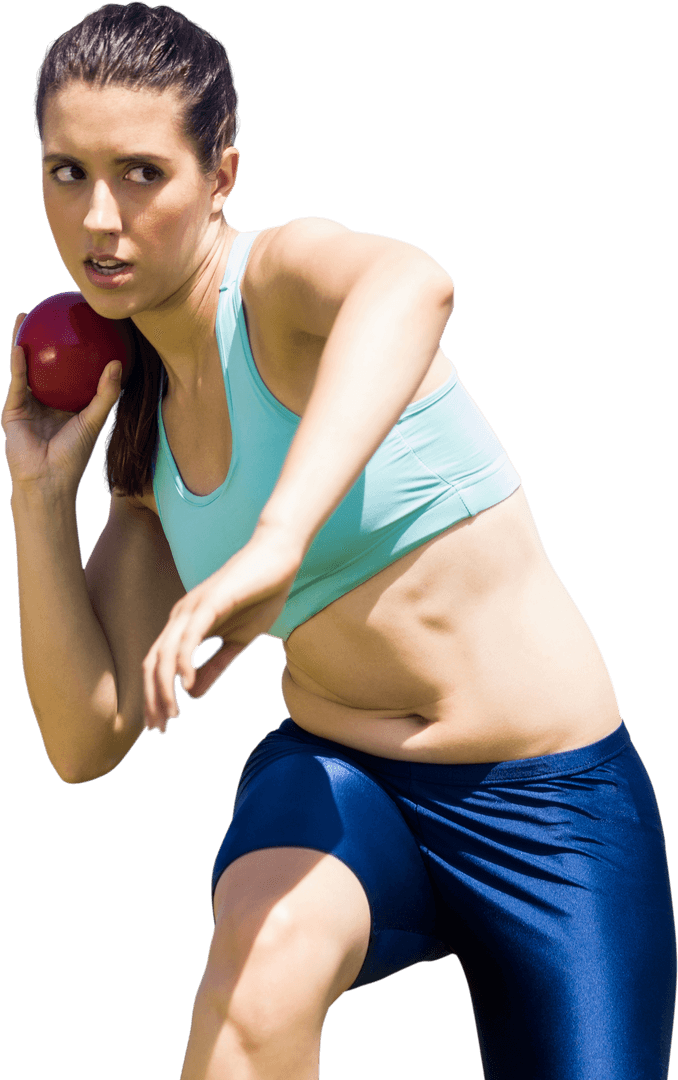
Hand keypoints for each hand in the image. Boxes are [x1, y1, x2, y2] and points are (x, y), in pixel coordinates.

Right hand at [2, 312, 122, 494]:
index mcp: (69, 405)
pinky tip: (20, 343)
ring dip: (24, 342)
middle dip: (49, 340)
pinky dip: (17, 363)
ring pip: (27, 368)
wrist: (47, 479)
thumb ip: (106, 393)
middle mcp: (48, 401)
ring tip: (28, 317)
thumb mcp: (94, 420)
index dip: (78, 352)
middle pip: (48, 365)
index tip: (85, 328)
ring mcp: (29, 404)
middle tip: (54, 313)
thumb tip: (118, 362)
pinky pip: (16, 381)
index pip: (74, 372)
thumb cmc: (75, 455)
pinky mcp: (13, 409)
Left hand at [142, 525, 303, 732]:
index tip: (163, 724)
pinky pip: (190, 636)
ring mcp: (193, 607)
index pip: (159, 664)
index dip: (155, 695)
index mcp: (185, 624)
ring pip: (167, 652)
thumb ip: (215, 666)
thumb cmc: (260, 596)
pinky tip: (186, 685)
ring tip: (172, 714)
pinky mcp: (211, 602)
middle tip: (161, 728)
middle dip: (153, 698)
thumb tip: (193, 695)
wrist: (279, 559)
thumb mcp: (238, 641)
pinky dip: (184, 662)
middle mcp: (181, 615)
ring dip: (165, 687)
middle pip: (154, 662)